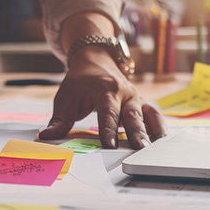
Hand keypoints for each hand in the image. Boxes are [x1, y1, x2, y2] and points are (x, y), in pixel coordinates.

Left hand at [38, 46, 166, 148]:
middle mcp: (124, 92)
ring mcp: (136, 97)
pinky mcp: (142, 103)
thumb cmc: (80, 82)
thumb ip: (59, 120)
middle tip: (139, 148)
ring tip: (154, 147)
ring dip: (151, 131)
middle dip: (136, 132)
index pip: (107, 112)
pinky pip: (153, 114)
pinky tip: (161, 141)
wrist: (95, 60)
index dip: (108, 129)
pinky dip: (158, 126)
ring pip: (147, 114)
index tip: (109, 145)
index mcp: (105, 89)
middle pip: (132, 114)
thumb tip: (48, 137)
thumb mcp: (66, 98)